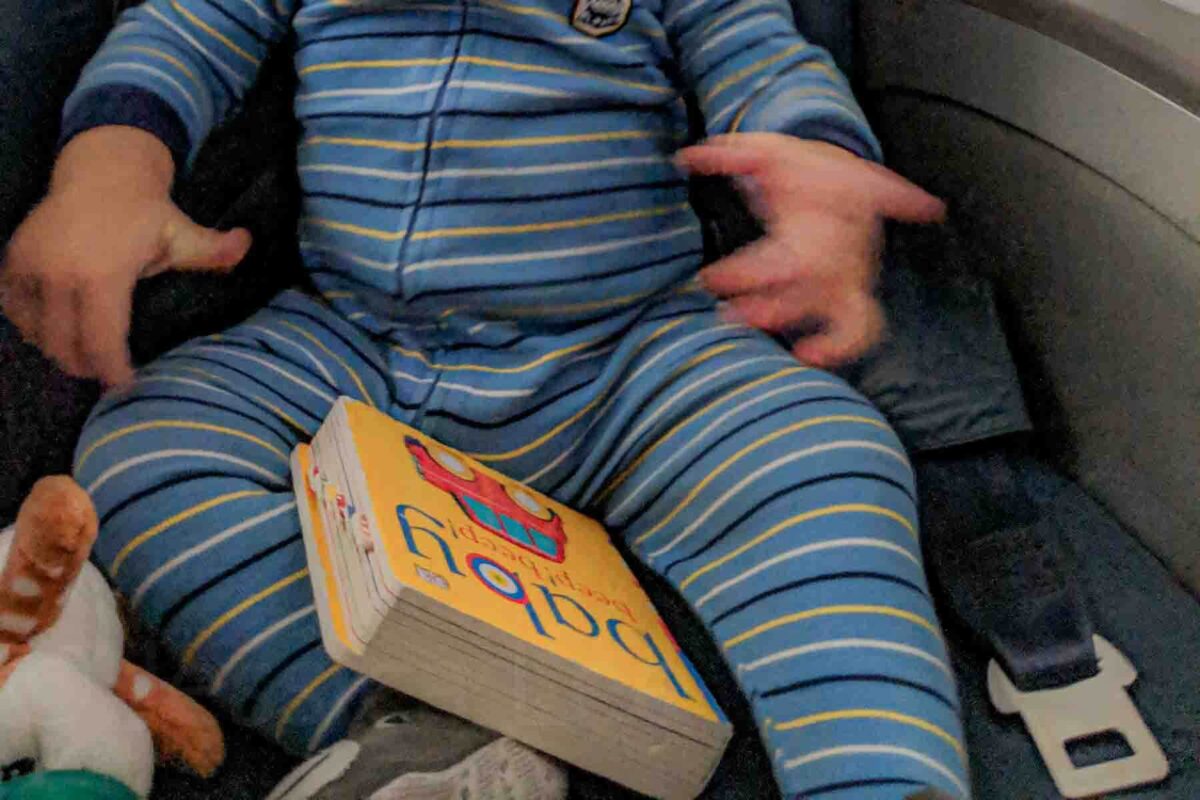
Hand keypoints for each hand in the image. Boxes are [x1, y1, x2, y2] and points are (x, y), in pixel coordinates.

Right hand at [0, 127, 250, 385]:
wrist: (100, 170)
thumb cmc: (147, 211)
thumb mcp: (183, 232)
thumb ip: (214, 250)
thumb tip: (248, 245)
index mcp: (102, 275)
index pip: (101, 343)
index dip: (113, 371)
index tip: (125, 385)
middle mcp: (59, 275)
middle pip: (66, 347)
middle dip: (88, 367)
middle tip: (107, 373)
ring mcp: (30, 268)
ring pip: (37, 334)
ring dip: (59, 350)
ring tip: (84, 354)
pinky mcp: (12, 261)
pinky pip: (13, 311)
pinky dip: (31, 327)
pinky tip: (55, 330)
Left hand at [677, 133, 944, 367]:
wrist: (842, 172)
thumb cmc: (799, 166)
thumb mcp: (767, 151)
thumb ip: (731, 155)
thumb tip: (686, 156)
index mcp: (825, 212)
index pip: (787, 255)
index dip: (745, 274)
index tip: (709, 279)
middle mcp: (843, 248)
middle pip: (814, 287)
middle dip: (770, 306)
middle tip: (727, 314)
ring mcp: (853, 273)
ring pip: (840, 312)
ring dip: (801, 325)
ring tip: (755, 331)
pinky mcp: (855, 293)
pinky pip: (864, 328)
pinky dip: (842, 346)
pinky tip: (807, 356)